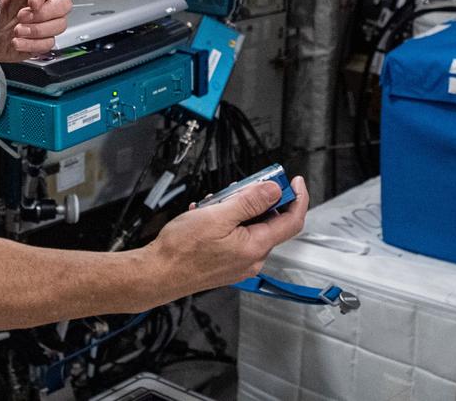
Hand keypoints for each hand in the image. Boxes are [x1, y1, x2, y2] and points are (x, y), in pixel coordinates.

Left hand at [0, 0, 73, 62]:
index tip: (32, 3)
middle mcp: (37, 6)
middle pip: (63, 5)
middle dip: (47, 13)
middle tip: (23, 18)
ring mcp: (39, 25)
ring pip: (59, 25)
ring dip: (37, 31)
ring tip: (16, 32)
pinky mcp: (37, 43)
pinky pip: (48, 44)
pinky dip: (32, 45)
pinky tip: (16, 42)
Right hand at [143, 176, 308, 298]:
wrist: (158, 274)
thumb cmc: (181, 249)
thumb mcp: (217, 215)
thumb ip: (249, 202)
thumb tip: (274, 190)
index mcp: (255, 247)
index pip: (292, 221)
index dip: (297, 197)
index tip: (294, 181)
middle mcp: (252, 259)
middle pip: (270, 222)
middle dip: (257, 200)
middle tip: (241, 187)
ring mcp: (241, 264)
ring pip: (251, 228)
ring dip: (238, 210)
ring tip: (215, 203)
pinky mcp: (229, 265)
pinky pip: (239, 238)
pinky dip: (229, 222)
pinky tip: (209, 216)